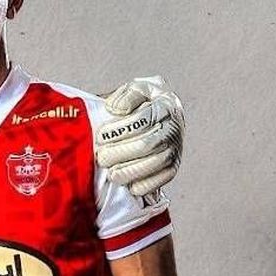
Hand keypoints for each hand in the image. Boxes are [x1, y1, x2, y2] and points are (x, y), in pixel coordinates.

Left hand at [95, 77, 184, 199]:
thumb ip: (126, 95)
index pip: (143, 119)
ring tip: (111, 174)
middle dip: (121, 153)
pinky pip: (162, 179)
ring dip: (130, 171)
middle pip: (148, 144)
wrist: (156, 119)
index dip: (120, 130)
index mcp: (165, 105)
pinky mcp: (173, 167)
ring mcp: (175, 148)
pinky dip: (145, 185)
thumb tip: (115, 108)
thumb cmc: (140, 104)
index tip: (100, 136)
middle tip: (101, 157)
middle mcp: (174, 127)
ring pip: (155, 163)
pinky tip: (129, 185)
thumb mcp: (134, 90)